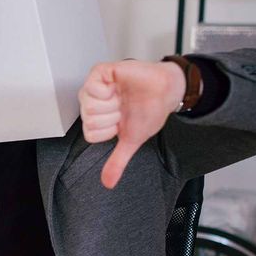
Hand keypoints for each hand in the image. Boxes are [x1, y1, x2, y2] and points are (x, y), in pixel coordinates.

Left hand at [78, 60, 186, 188]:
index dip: (109, 131)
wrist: (166, 93)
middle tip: (123, 109)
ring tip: (122, 98)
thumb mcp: (131, 141)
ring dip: (112, 105)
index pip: (89, 133)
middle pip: (88, 120)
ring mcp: (97, 86)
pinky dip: (107, 91)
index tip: (121, 122)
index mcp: (97, 117)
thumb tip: (108, 183)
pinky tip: (118, 87)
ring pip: (88, 106)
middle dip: (111, 118)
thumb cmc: (149, 111)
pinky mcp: (103, 71)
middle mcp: (93, 101)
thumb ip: (117, 161)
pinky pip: (92, 85)